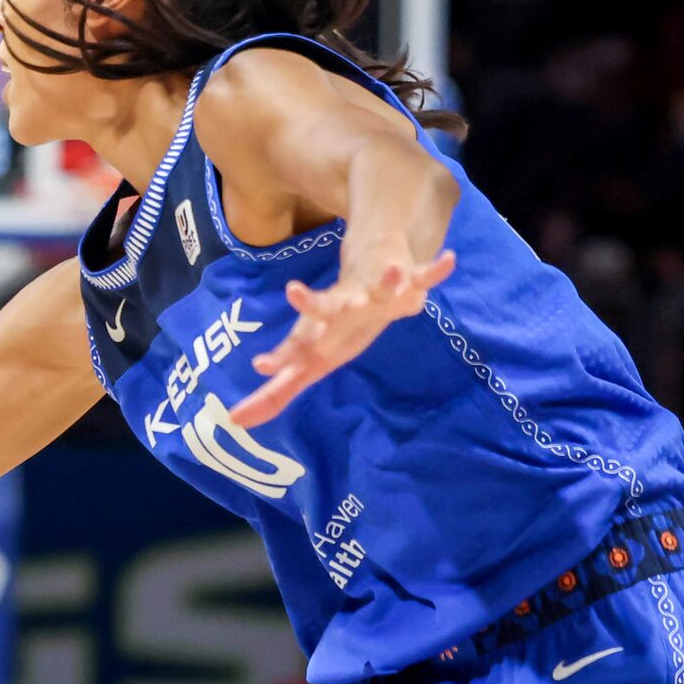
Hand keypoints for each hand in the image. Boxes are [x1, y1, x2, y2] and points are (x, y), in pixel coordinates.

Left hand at [229, 249, 456, 428]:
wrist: (366, 271)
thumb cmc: (333, 326)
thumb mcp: (306, 359)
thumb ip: (275, 393)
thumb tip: (235, 423)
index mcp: (318, 329)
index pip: (294, 347)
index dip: (281, 359)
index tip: (261, 366)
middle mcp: (341, 308)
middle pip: (327, 308)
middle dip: (316, 305)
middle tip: (297, 295)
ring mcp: (373, 292)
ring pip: (377, 287)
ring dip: (385, 282)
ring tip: (392, 276)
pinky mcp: (405, 280)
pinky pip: (422, 276)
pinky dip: (435, 272)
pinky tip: (449, 261)